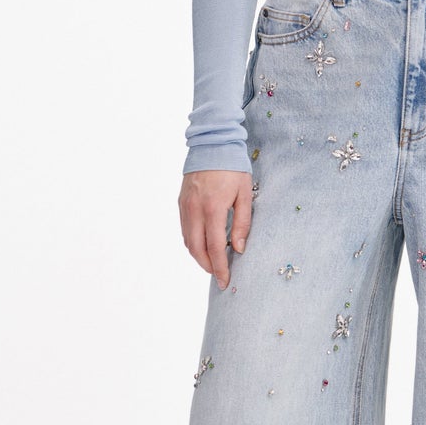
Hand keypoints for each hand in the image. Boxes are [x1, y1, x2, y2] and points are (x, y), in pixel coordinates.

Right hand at [180, 169, 253, 288]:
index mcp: (213, 208)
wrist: (211, 143)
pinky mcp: (181, 203)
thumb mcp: (244, 194)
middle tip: (219, 276)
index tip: (225, 281)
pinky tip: (203, 245)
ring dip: (198, 256)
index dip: (220, 267)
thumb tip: (239, 248)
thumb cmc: (232, 167)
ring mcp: (185, 206)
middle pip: (196, 249)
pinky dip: (192, 242)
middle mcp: (195, 210)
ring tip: (213, 263)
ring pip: (187, 241)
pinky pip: (185, 229)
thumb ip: (242, 222)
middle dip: (207, 266)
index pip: (214, 247)